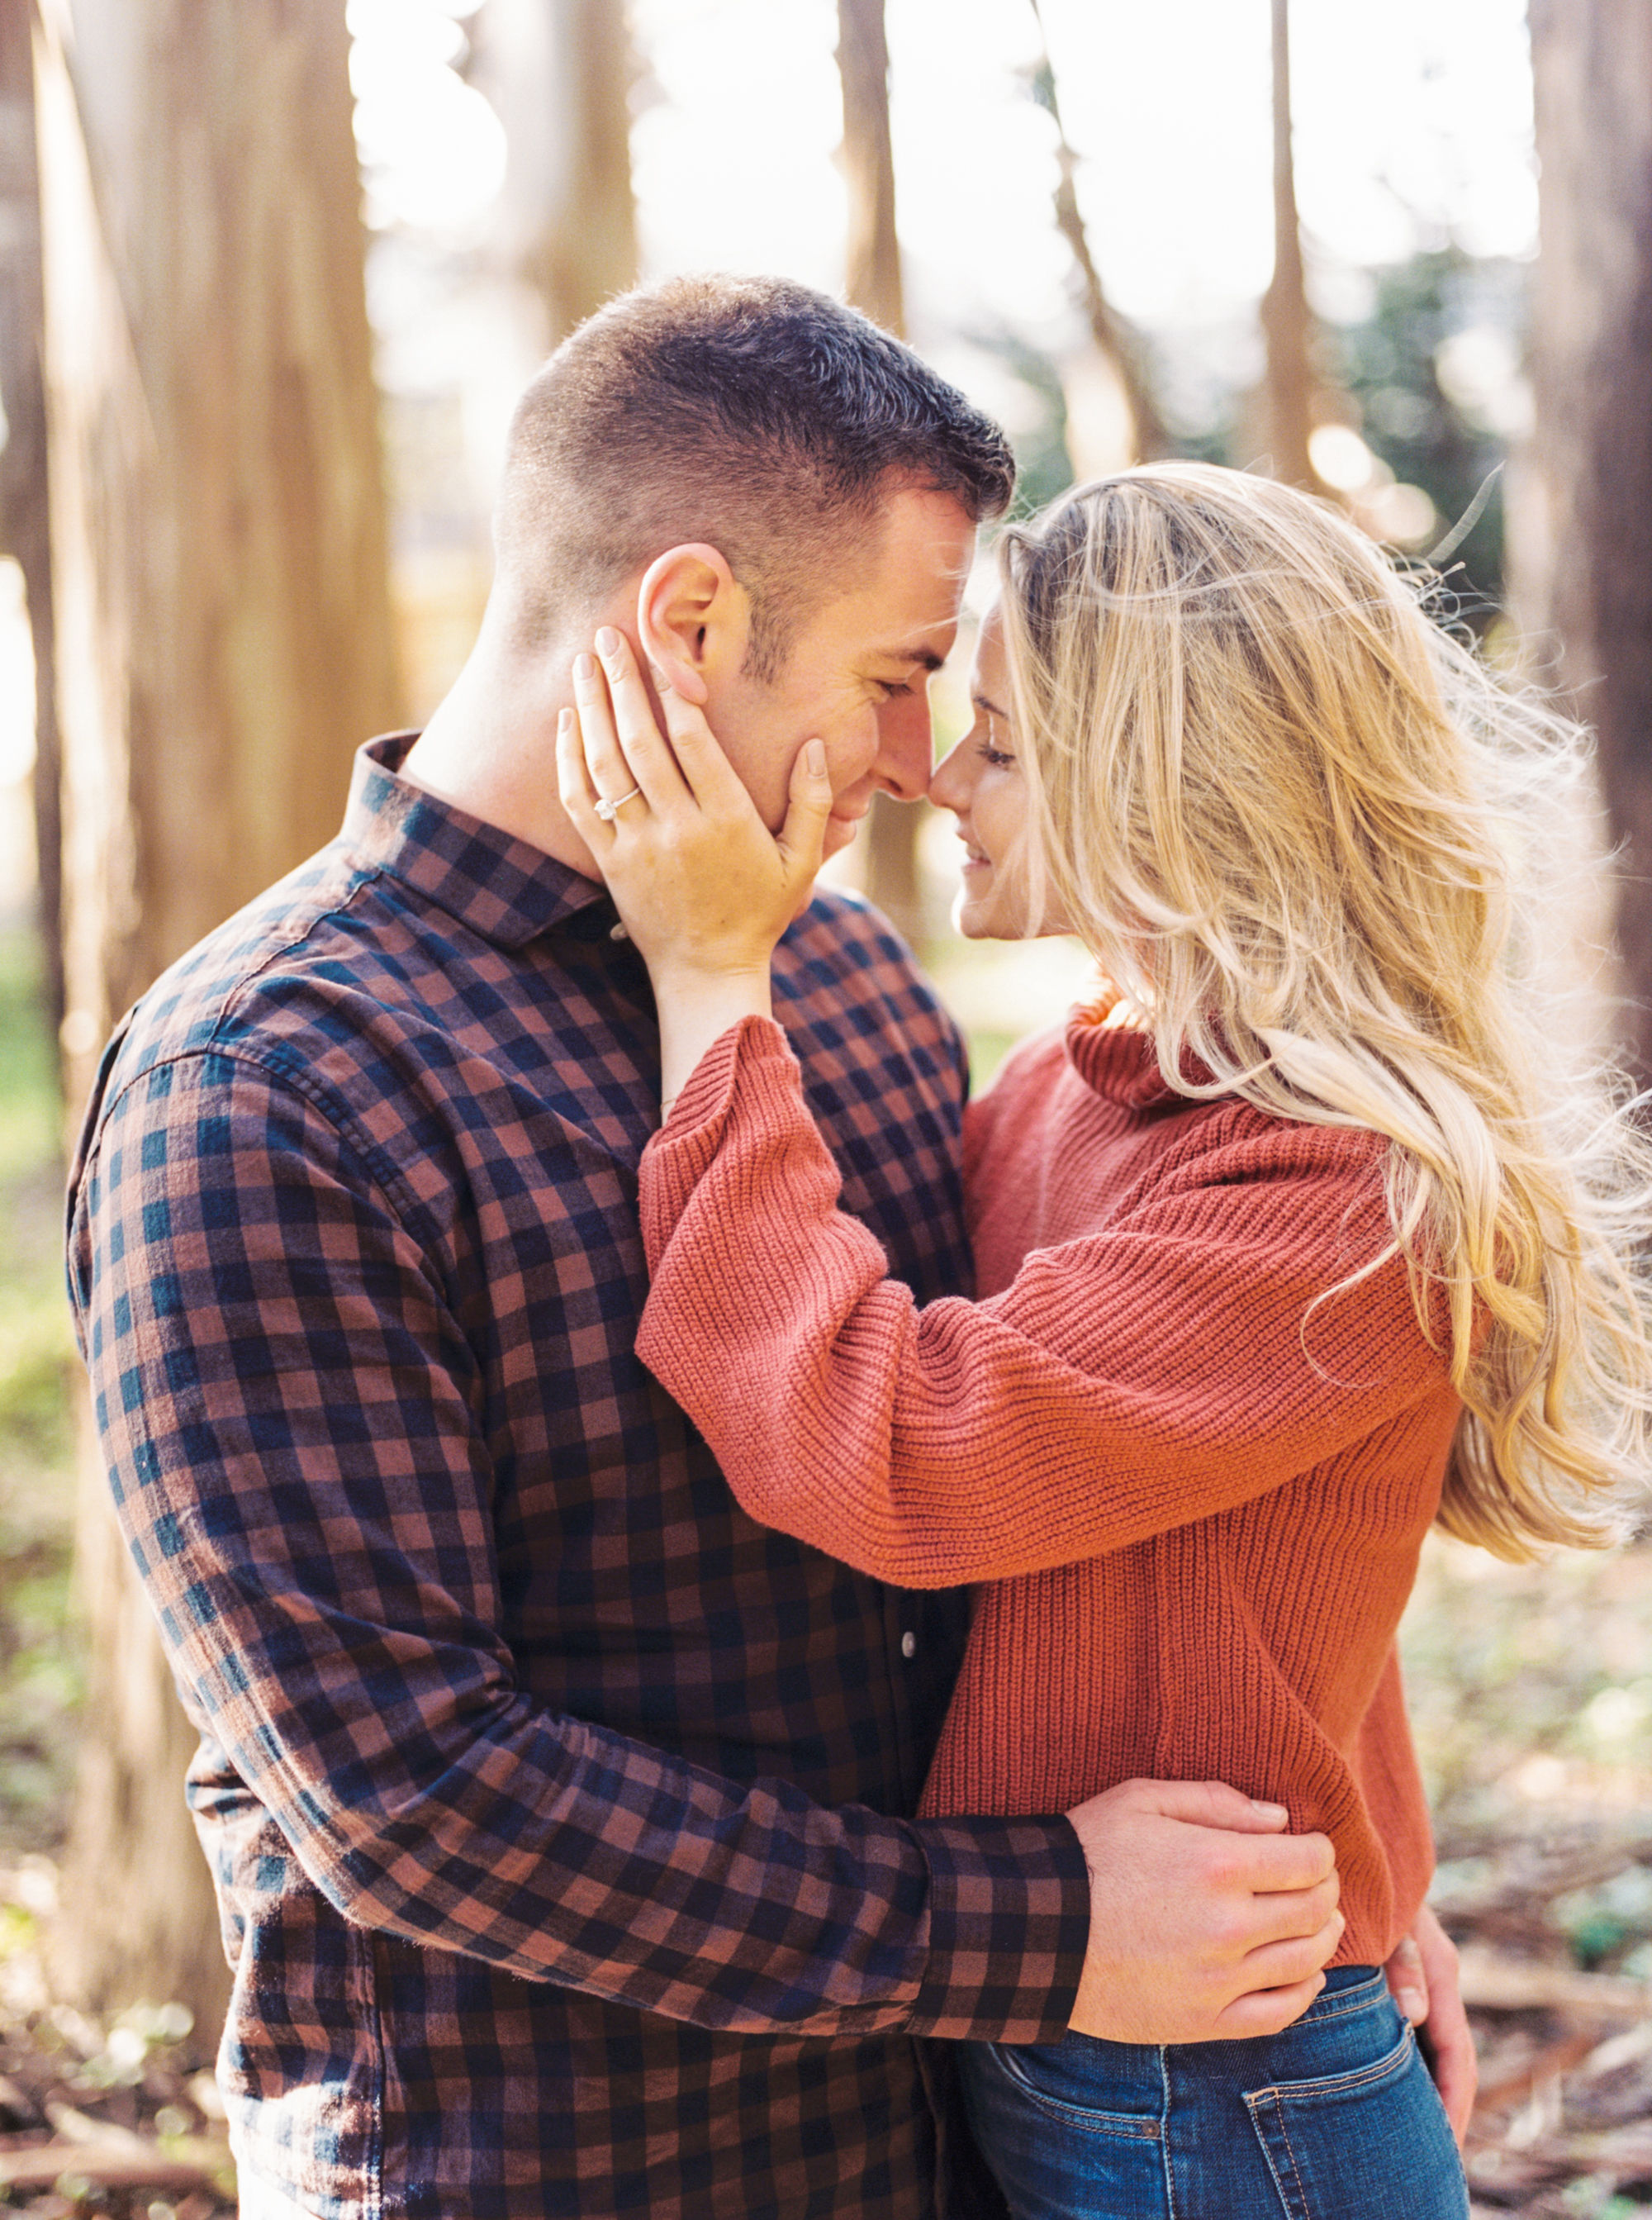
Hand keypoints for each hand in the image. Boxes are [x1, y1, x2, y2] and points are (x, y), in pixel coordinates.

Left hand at [556, 628, 832, 985]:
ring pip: (606, 765)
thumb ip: (812, 802)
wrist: (706, 971)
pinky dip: (569, 759)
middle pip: (642, 742)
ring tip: (584, 664)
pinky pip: (581, 802)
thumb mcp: (801, 863)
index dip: (674, 694)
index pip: (694, 743)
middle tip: (607, 636)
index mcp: (727, 822)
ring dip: (591, 709)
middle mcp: (678, 829)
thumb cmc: (760, 913)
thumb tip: (818, 745)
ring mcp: (638, 846)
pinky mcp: (609, 862)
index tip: (663, 652)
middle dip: (622, 683)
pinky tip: (566, 722)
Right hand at [1064, 1779, 1341, 2042]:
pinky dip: (1305, 1992)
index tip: (1311, 1847)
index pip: (1309, 1861)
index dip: (1320, 1850)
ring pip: (1305, 1961)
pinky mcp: (1203, 2022)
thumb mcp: (1143, 1799)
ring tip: (1319, 1921)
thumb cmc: (1087, 1852)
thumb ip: (1216, 1801)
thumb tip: (1280, 1818)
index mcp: (1217, 1864)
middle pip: (1314, 1910)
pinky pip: (1279, 2013)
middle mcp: (1228, 1926)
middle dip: (1326, 1889)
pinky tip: (1306, 1974)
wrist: (1034, 1928)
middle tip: (1317, 1880)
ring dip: (1323, 1936)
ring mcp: (1218, 1981)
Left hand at [1385, 1903, 1475, 2145]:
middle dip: (1447, 2111)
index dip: (1453, 2102)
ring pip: (1436, 2049)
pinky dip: (1413, 2065)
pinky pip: (1416, 2032)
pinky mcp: (1405, 1974)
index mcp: (1442, 1970)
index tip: (1445, 2146)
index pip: (1457, 2053)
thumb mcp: (1390, 1917)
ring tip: (1414, 2141)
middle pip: (1454, 2060)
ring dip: (1429, 2091)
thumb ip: (1403, 1962)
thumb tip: (1417, 2017)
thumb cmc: (1373, 1879)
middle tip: (1434, 2163)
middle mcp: (1439, 1979)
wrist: (1362, 1844)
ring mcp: (1425, 1978)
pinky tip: (1392, 2090)